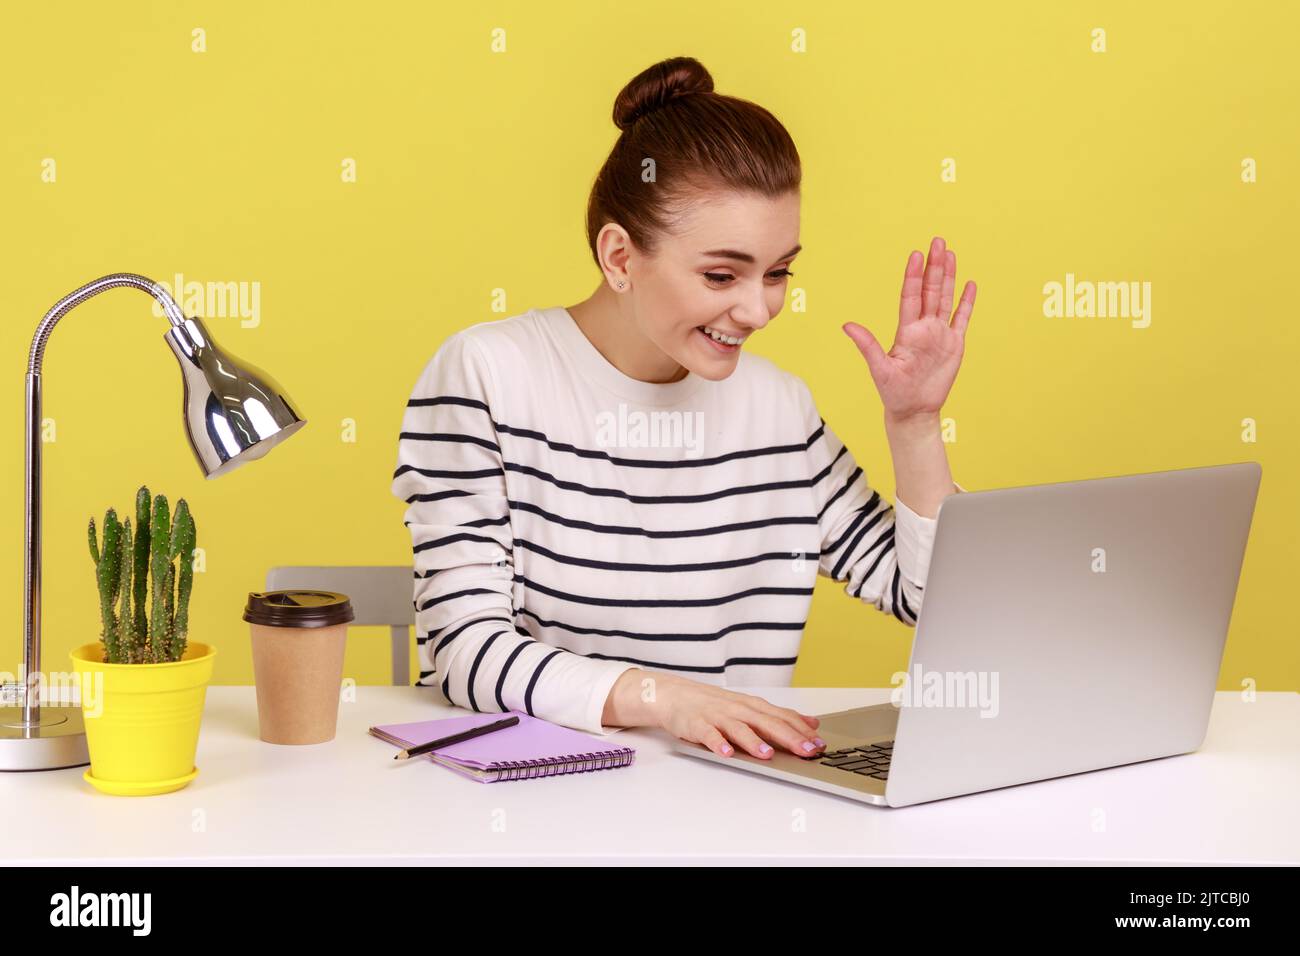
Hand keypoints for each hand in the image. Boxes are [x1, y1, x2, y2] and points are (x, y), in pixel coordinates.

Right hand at [603, 669, 824, 758]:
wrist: (676, 695)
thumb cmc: (715, 705)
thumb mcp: (750, 707)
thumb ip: (779, 716)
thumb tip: (812, 723)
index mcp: (753, 706)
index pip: (782, 716)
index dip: (802, 730)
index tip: (820, 743)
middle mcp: (738, 709)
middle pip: (767, 723)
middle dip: (788, 737)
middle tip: (806, 750)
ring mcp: (718, 717)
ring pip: (739, 729)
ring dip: (753, 741)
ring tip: (767, 754)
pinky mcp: (697, 725)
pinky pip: (709, 735)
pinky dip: (718, 743)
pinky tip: (726, 753)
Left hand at [842, 236, 976, 423]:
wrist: (913, 411)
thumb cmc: (893, 392)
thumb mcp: (879, 368)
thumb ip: (867, 345)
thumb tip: (846, 326)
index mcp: (906, 331)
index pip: (911, 296)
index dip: (913, 275)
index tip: (916, 254)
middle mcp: (923, 328)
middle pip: (931, 290)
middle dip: (934, 266)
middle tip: (938, 241)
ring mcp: (939, 334)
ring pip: (945, 299)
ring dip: (949, 277)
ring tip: (951, 254)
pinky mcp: (954, 345)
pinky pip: (961, 319)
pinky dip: (966, 302)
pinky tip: (970, 284)